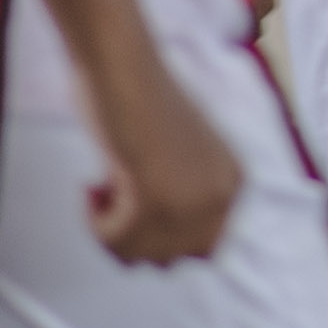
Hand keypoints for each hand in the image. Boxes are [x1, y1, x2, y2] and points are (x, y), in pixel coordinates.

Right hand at [79, 40, 246, 265]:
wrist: (122, 66)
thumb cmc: (139, 103)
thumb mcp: (182, 159)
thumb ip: (186, 200)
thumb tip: (173, 258)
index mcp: (233, 182)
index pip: (202, 250)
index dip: (158, 235)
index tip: (135, 201)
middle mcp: (222, 194)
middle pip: (170, 260)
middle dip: (132, 238)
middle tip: (114, 196)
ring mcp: (192, 198)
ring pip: (140, 257)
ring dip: (110, 230)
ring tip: (106, 186)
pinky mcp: (156, 198)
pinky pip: (116, 242)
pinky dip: (94, 222)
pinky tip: (94, 184)